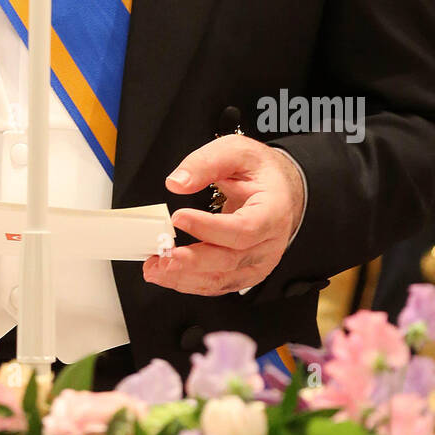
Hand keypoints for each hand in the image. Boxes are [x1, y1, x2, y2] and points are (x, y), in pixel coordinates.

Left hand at [143, 136, 303, 295]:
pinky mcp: (244, 273)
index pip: (244, 228)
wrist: (279, 190)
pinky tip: (166, 273)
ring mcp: (258, 263)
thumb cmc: (259, 171)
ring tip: (155, 267)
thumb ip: (205, 163)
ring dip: (185, 277)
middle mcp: (269, 244)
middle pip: (230, 260)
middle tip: (162, 253)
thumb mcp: (235, 151)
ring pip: (221, 279)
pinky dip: (189, 282)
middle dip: (193, 260)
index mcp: (273, 212)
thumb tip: (177, 183)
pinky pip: (217, 284)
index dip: (210, 228)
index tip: (178, 218)